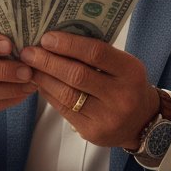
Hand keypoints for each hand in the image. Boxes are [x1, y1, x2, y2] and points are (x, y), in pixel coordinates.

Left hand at [20, 31, 163, 148]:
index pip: (96, 53)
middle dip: (48, 62)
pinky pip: (64, 110)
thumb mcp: (123, 65)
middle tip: (29, 52)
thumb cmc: (126, 85)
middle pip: (77, 75)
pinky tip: (40, 84)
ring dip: (44, 78)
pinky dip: (49, 94)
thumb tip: (58, 39)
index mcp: (130, 71)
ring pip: (67, 95)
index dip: (68, 44)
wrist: (141, 122)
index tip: (47, 38)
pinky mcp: (93, 132)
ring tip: (29, 67)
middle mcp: (121, 95)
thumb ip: (97, 53)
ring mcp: (107, 116)